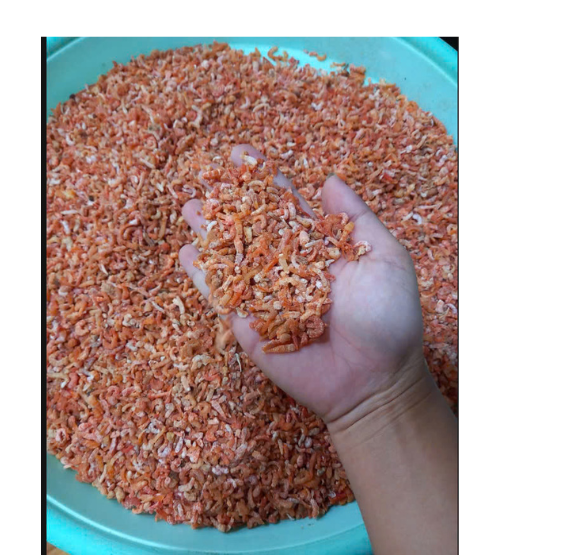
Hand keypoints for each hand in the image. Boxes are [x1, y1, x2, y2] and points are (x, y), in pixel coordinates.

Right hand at [179, 144, 427, 435]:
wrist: (375, 379)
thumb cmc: (388, 318)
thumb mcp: (384, 257)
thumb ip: (356, 219)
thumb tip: (329, 180)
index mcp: (319, 248)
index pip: (286, 206)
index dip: (264, 180)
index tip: (241, 154)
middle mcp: (289, 268)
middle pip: (253, 229)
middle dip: (230, 202)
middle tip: (208, 176)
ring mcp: (267, 298)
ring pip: (232, 259)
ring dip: (210, 233)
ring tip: (190, 207)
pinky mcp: (250, 328)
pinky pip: (222, 299)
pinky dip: (203, 278)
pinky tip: (188, 253)